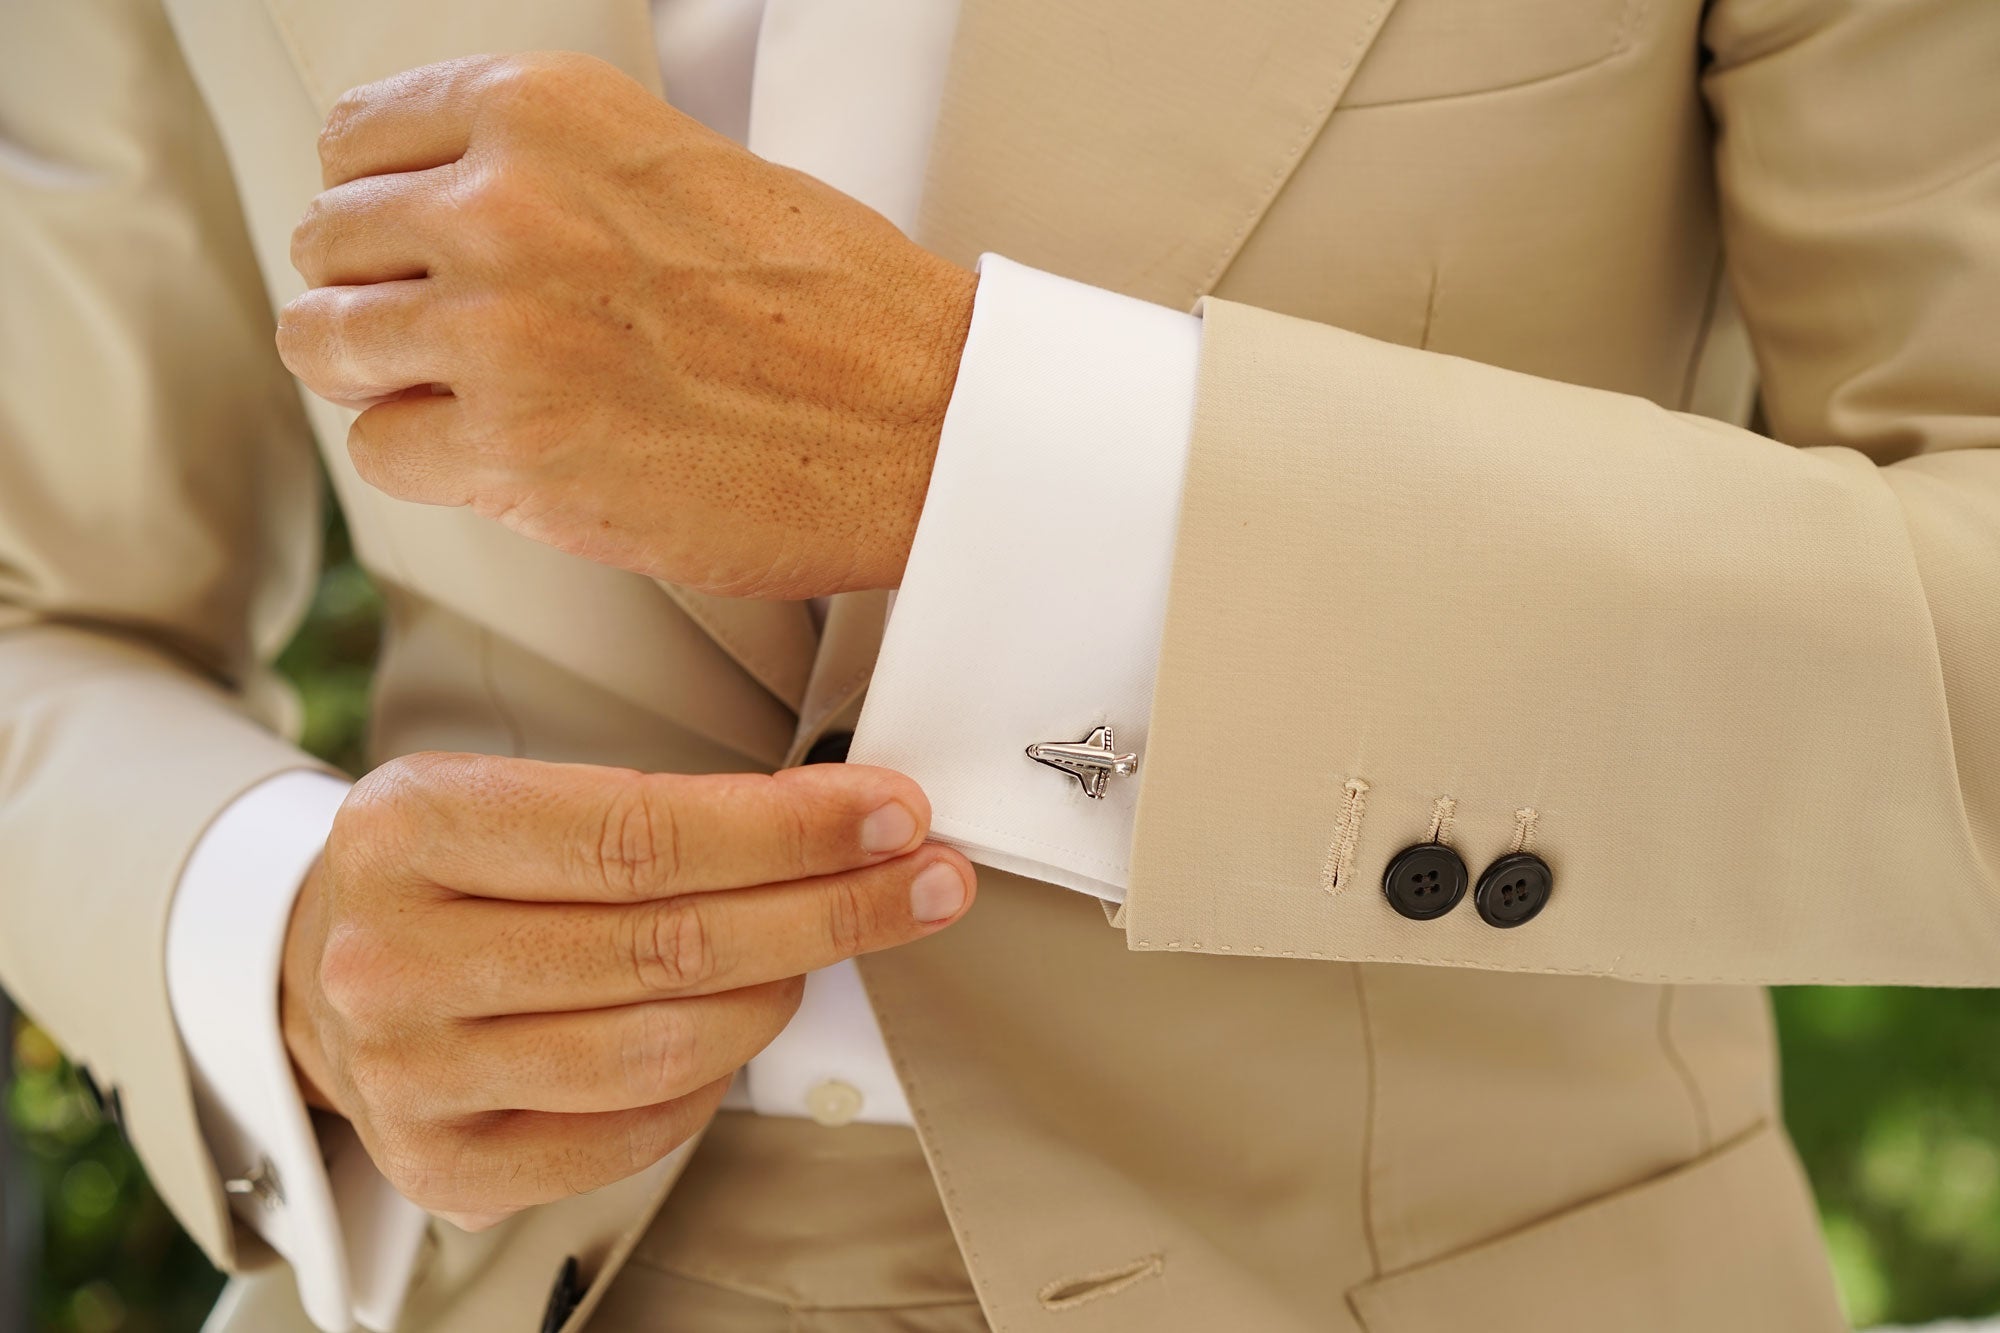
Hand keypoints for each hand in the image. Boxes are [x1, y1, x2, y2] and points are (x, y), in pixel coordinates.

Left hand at [276, 52, 977, 599]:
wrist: (924, 418)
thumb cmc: (834, 304)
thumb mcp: (677, 163)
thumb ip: (549, 172)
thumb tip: (445, 210)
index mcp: (544, 109)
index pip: (357, 140)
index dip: (382, 206)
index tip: (415, 249)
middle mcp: (502, 204)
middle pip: (328, 242)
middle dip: (378, 294)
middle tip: (448, 337)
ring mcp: (499, 331)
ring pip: (324, 343)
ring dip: (384, 377)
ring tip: (465, 398)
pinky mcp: (516, 451)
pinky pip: (382, 450)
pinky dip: (432, 461)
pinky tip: (508, 455)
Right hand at [280, 752, 974, 1228]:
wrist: (319, 970)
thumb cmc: (455, 872)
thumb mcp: (518, 797)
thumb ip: (659, 814)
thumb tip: (846, 825)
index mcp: (413, 826)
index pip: (642, 834)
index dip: (789, 831)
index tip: (893, 817)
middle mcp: (394, 955)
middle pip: (667, 945)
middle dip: (828, 912)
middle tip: (924, 884)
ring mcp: (411, 1073)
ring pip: (662, 1048)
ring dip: (779, 996)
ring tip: (824, 953)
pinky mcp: (442, 1165)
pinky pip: (631, 1133)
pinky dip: (709, 1084)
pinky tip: (736, 1031)